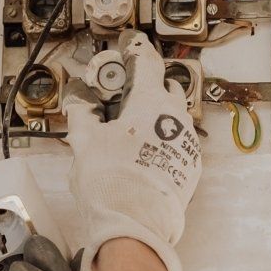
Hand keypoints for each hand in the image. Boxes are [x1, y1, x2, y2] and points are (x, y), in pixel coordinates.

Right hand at [62, 29, 201, 270]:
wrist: (135, 225)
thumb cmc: (110, 179)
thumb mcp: (85, 142)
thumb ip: (83, 115)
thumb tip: (80, 101)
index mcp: (150, 101)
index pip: (147, 63)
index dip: (137, 51)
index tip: (131, 46)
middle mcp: (175, 116)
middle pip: (166, 88)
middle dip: (149, 85)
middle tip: (126, 93)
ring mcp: (187, 142)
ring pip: (174, 117)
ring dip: (157, 115)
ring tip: (133, 128)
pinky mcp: (190, 167)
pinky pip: (177, 142)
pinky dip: (163, 139)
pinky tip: (144, 153)